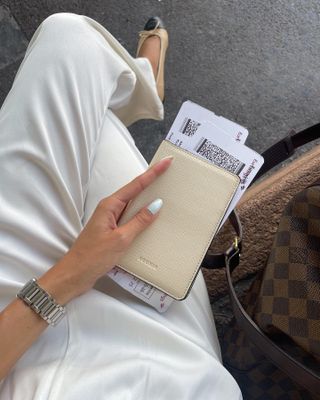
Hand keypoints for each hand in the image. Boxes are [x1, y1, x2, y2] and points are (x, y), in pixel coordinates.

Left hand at [39, 156, 173, 302]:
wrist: (75, 275)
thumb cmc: (92, 257)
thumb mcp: (120, 239)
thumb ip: (139, 221)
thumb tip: (156, 205)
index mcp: (110, 206)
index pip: (136, 185)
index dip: (152, 173)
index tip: (166, 162)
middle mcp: (110, 209)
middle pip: (135, 192)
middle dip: (152, 182)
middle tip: (169, 173)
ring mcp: (111, 220)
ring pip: (134, 206)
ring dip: (148, 200)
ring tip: (166, 193)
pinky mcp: (112, 231)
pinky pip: (131, 219)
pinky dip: (142, 217)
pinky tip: (153, 220)